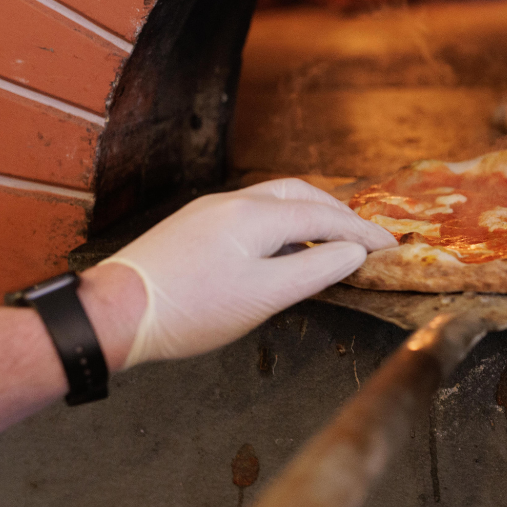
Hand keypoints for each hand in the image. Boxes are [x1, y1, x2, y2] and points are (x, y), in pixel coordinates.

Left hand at [101, 179, 395, 368]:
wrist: (117, 312)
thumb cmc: (191, 309)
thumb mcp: (264, 296)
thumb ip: (315, 270)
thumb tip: (352, 253)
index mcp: (255, 215)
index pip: (325, 215)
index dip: (361, 231)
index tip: (390, 245)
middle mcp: (234, 202)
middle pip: (300, 194)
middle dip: (338, 213)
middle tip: (364, 238)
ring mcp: (210, 211)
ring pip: (274, 200)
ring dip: (309, 214)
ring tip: (330, 240)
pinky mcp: (194, 226)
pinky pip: (252, 212)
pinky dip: (283, 222)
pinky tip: (284, 248)